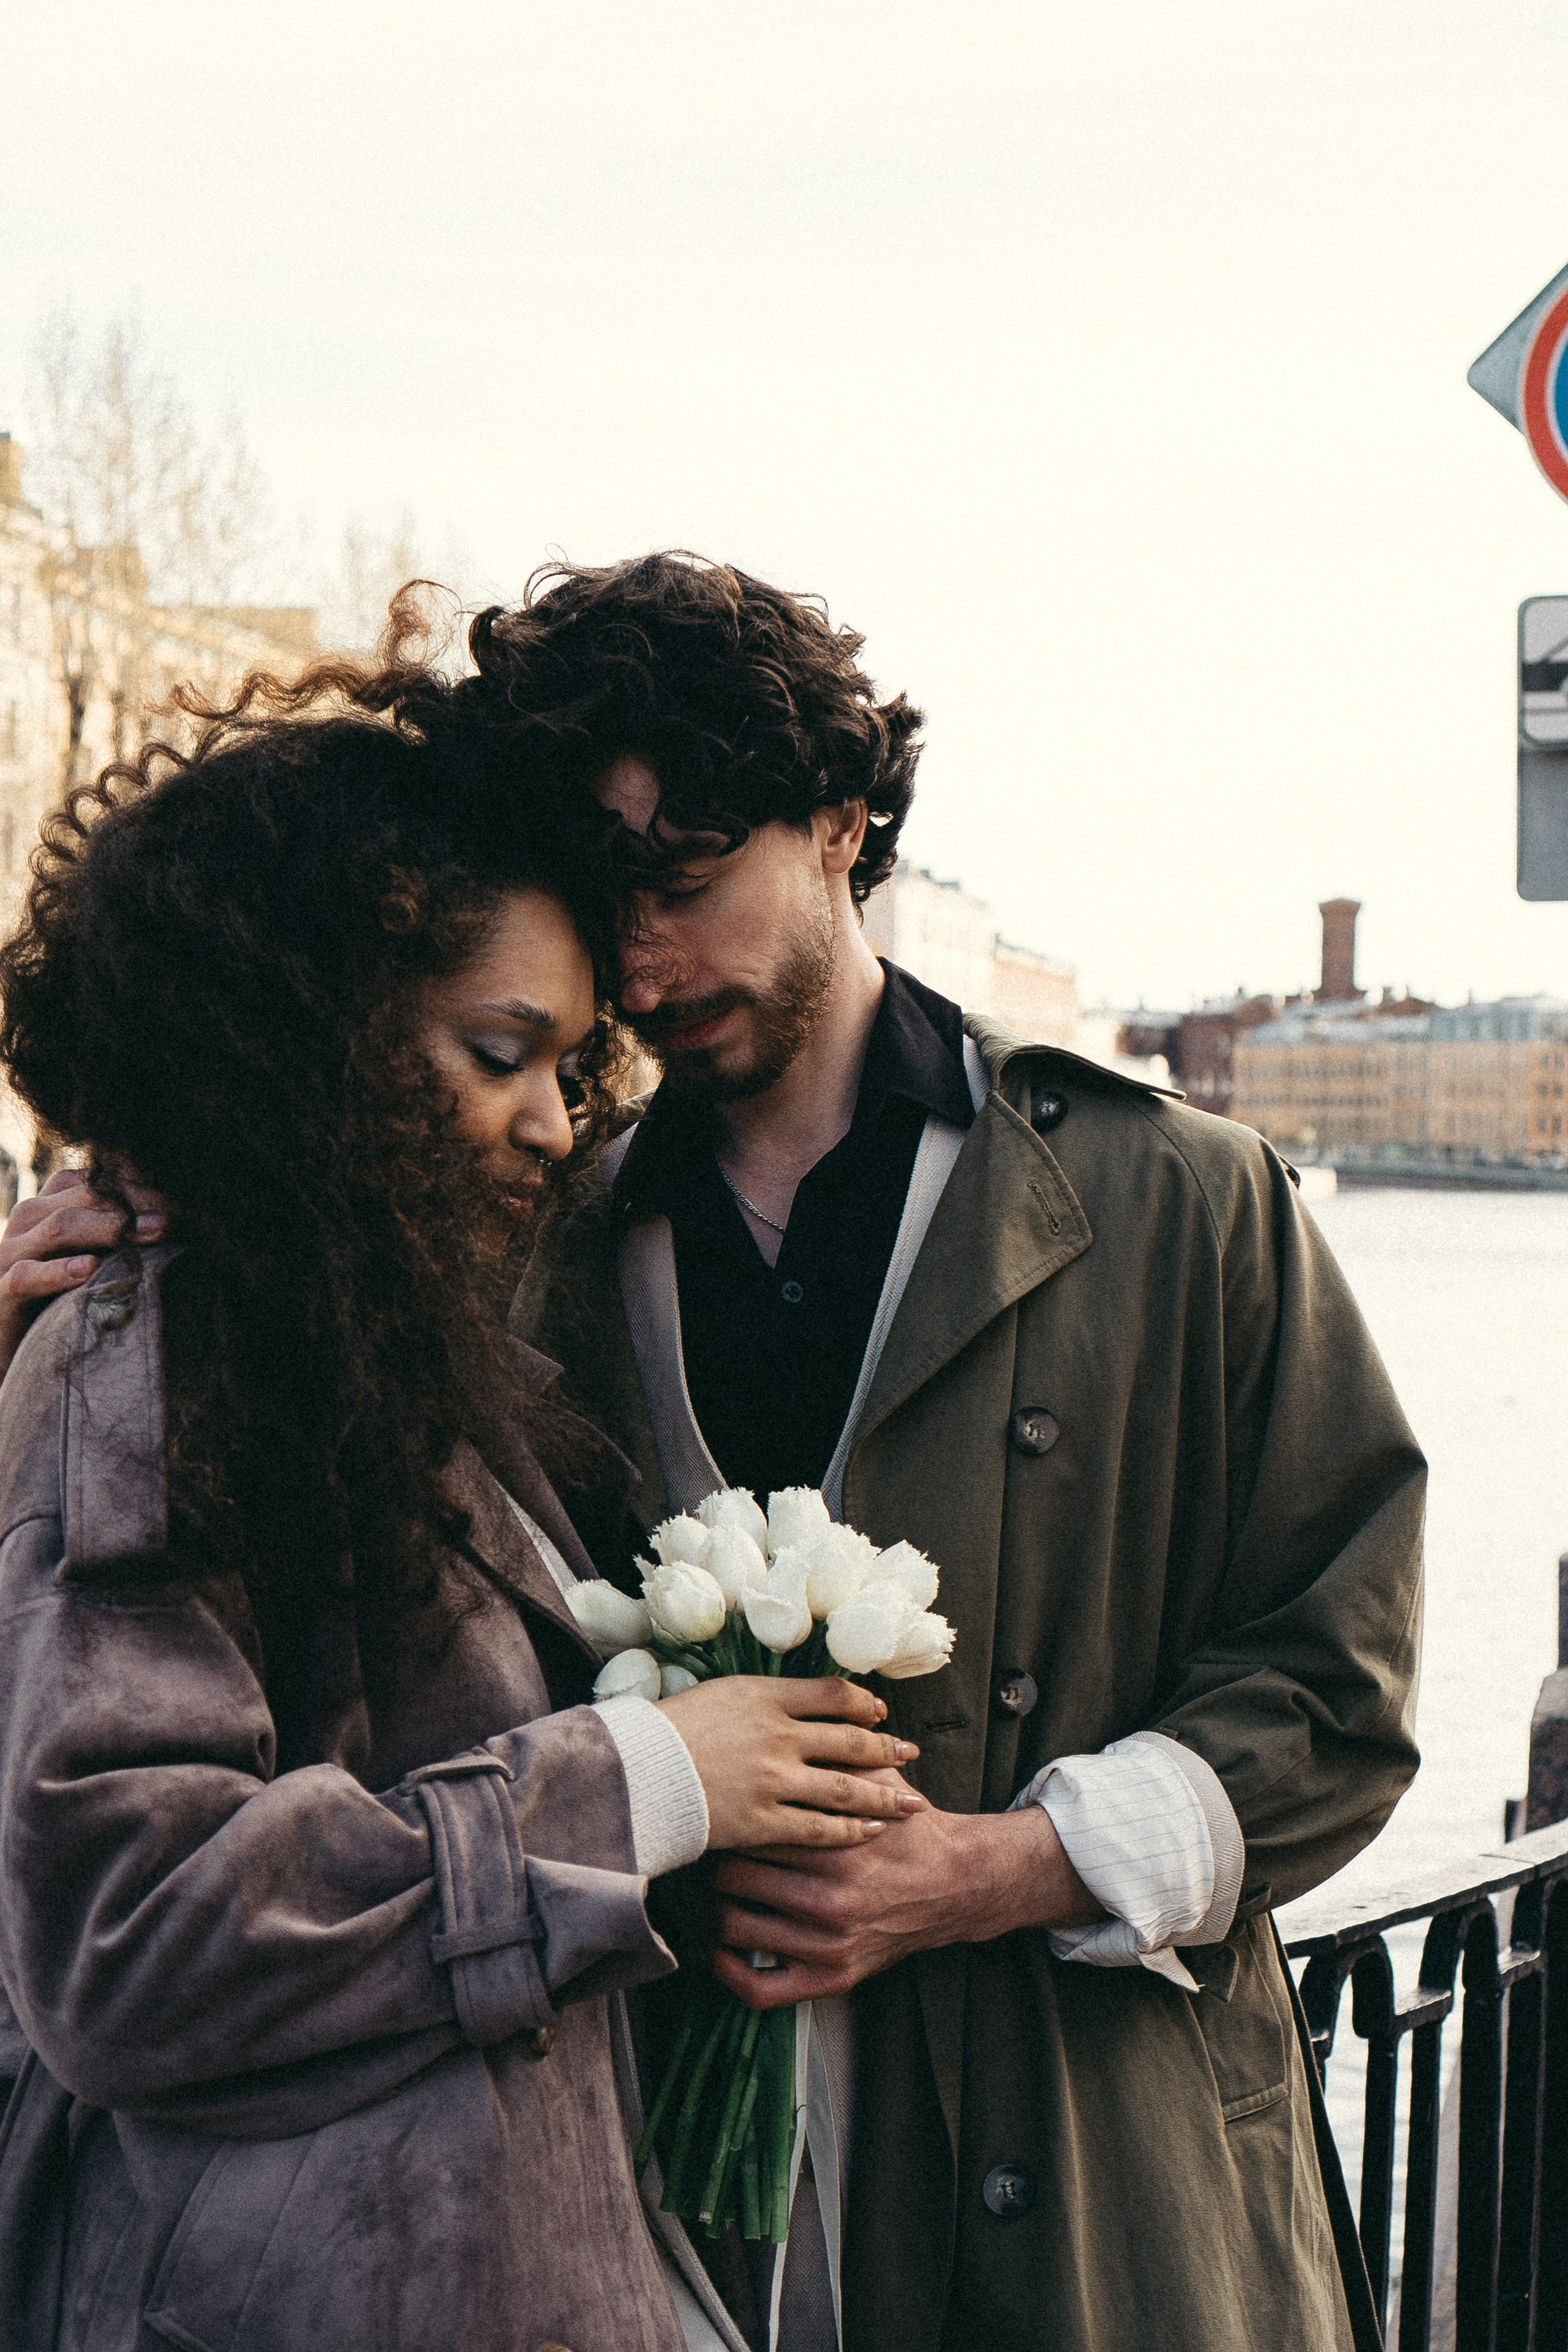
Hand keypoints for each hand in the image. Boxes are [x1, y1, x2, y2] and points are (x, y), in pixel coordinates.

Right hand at [0, 1170, 168, 1376]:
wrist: (19, 1349)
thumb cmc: (67, 1301)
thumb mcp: (100, 1262)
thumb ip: (125, 1237)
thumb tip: (175, 1223)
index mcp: (53, 1203)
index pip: (99, 1182)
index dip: (142, 1192)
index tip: (180, 1211)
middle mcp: (28, 1220)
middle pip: (84, 1197)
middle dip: (133, 1208)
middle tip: (171, 1224)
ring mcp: (9, 1254)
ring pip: (58, 1227)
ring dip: (107, 1230)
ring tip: (146, 1237)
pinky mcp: (0, 1293)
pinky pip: (25, 1276)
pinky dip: (59, 1272)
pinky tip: (90, 1269)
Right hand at [657, 1675, 925, 1851]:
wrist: (636, 1771)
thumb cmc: (670, 1728)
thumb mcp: (720, 1693)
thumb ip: (764, 1698)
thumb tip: (800, 1703)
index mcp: (766, 1695)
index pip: (834, 1694)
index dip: (863, 1704)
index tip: (879, 1713)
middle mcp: (778, 1734)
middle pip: (850, 1740)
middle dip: (887, 1749)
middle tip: (911, 1754)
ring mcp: (773, 1780)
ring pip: (844, 1787)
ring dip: (882, 1794)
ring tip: (910, 1800)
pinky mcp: (763, 1821)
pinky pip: (819, 1829)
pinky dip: (850, 1829)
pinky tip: (871, 1831)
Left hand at [707, 1785, 1105, 2009]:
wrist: (955, 1884)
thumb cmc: (907, 1830)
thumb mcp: (880, 1780)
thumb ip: (839, 1753)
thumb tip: (791, 1715)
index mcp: (835, 1845)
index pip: (750, 1830)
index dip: (725, 1819)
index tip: (713, 1811)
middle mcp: (829, 1898)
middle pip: (732, 1877)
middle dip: (713, 1860)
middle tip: (703, 1849)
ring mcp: (829, 1944)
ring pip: (735, 1928)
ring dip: (712, 1910)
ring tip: (703, 1892)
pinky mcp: (832, 1978)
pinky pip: (763, 1989)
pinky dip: (731, 1973)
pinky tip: (717, 1951)